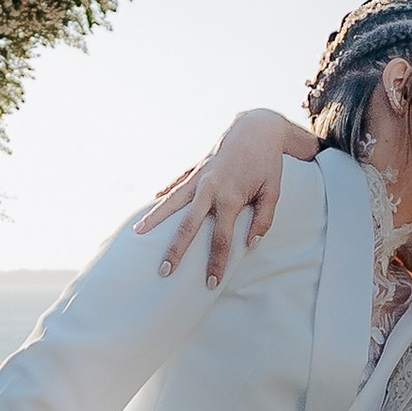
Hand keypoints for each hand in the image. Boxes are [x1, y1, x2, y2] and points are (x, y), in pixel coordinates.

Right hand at [134, 108, 314, 284]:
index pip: (221, 239)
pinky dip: (165, 193)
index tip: (211, 283)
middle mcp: (209, 188)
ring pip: (172, 202)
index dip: (216, 263)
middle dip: (175, 250)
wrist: (257, 127)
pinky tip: (152, 202)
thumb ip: (263, 219)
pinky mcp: (195, 168)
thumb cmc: (267, 163)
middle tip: (164, 270)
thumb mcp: (273, 191)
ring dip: (155, 218)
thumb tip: (251, 243)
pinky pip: (176, 183)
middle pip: (187, 225)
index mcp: (230, 197)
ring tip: (138, 233)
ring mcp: (198, 177)